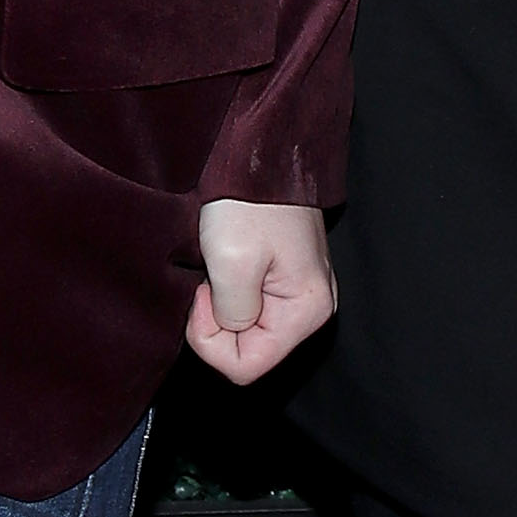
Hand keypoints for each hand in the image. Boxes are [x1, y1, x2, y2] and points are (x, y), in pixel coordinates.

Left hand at [186, 200, 332, 383]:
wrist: (259, 150)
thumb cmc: (249, 200)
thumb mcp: (230, 263)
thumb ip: (231, 316)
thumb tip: (230, 329)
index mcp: (308, 311)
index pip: (246, 367)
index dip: (211, 339)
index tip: (205, 292)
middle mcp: (312, 307)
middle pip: (249, 351)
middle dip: (218, 323)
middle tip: (211, 276)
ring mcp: (299, 291)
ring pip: (246, 330)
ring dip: (223, 304)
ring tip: (221, 262)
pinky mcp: (284, 276)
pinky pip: (249, 307)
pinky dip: (229, 290)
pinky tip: (227, 261)